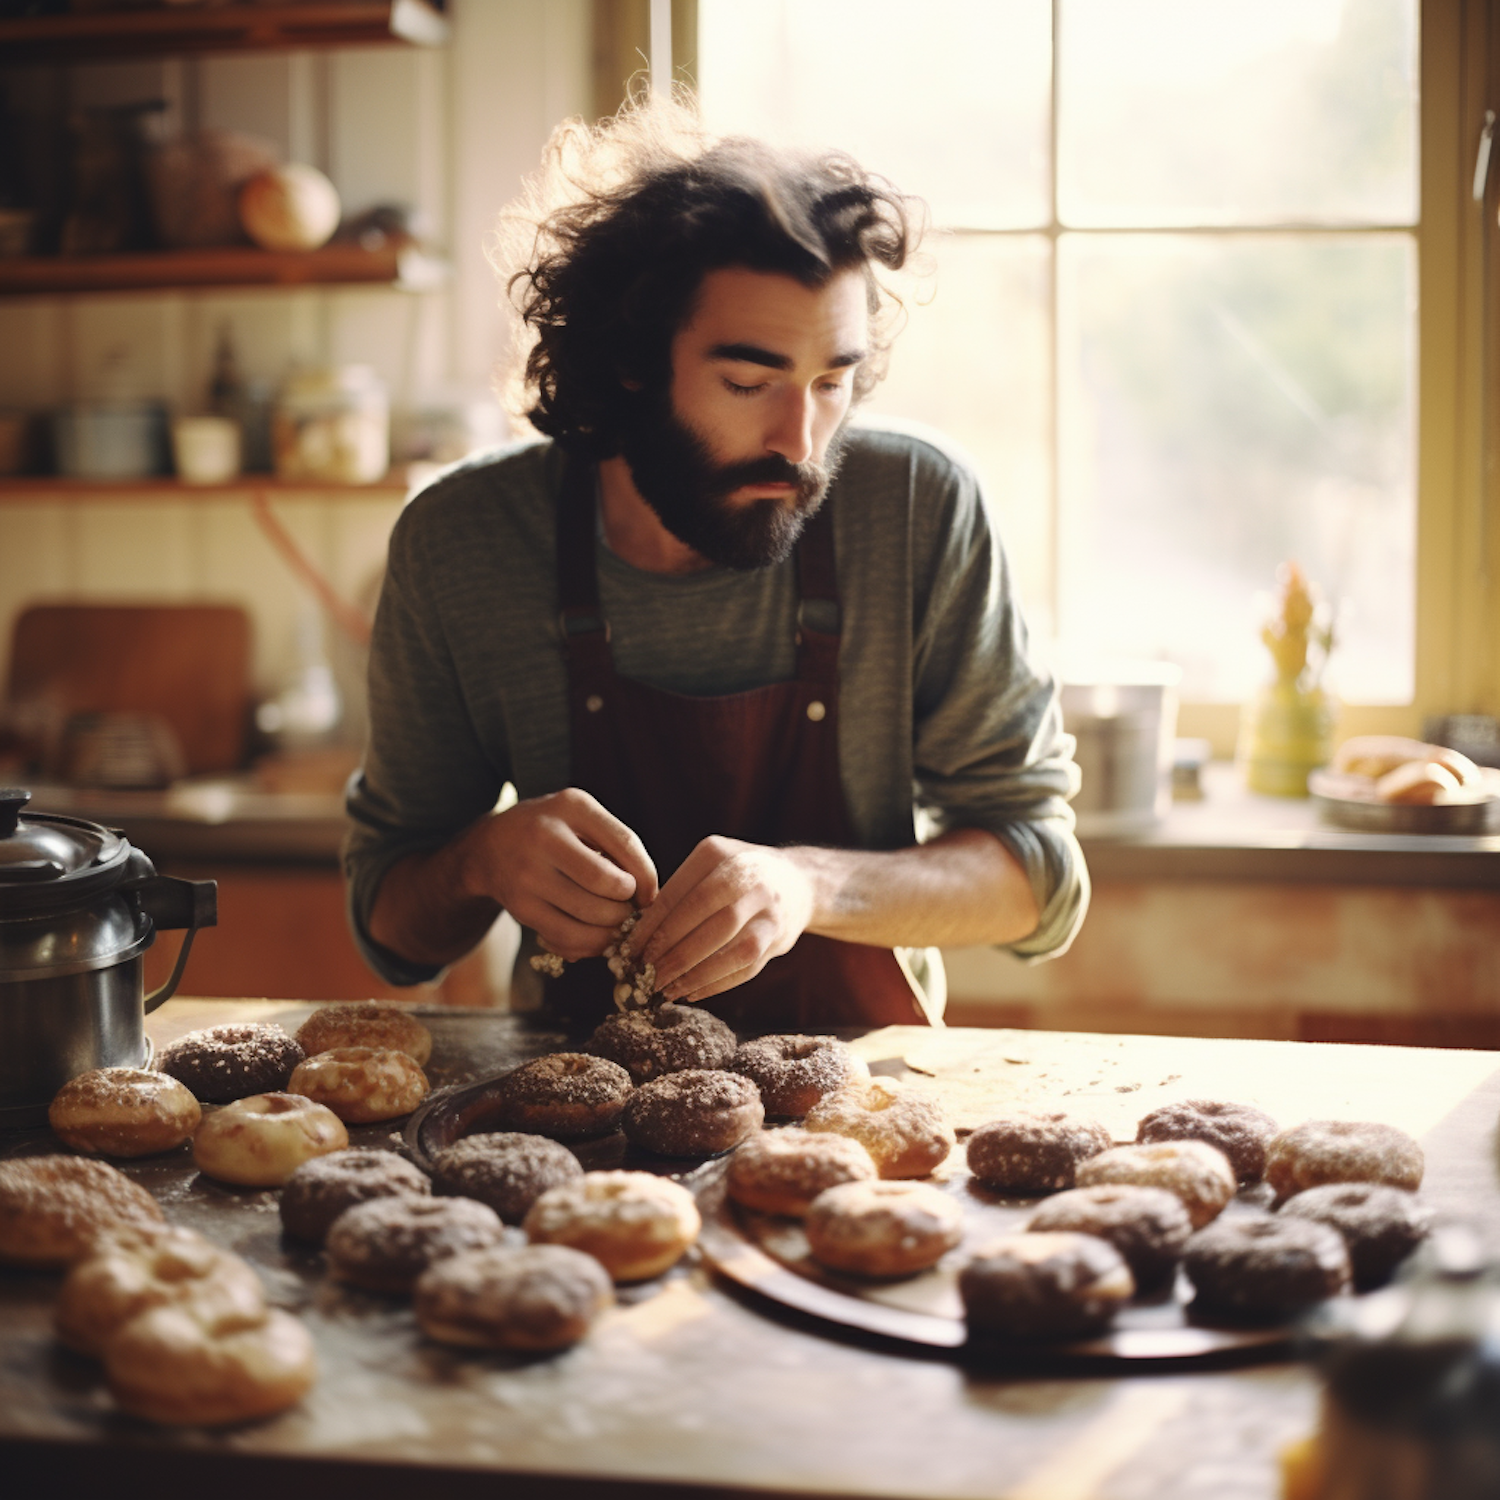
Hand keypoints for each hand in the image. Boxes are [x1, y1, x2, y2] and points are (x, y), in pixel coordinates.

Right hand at [463, 788, 656, 960]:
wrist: (491, 845)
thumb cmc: (555, 832)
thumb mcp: (582, 819)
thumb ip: (617, 846)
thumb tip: (647, 897)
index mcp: (572, 806)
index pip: (626, 843)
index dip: (647, 876)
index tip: (648, 895)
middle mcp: (545, 836)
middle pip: (607, 883)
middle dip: (627, 905)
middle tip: (628, 911)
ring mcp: (528, 872)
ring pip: (589, 915)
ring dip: (611, 929)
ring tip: (613, 925)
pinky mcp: (520, 906)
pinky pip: (566, 936)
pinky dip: (588, 944)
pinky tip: (592, 937)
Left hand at [630, 837, 814, 1002]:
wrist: (796, 883)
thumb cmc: (735, 877)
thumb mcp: (707, 866)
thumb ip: (678, 892)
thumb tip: (636, 935)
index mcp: (717, 853)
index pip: (677, 894)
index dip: (651, 927)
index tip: (631, 950)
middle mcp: (748, 877)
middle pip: (702, 918)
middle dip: (669, 950)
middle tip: (645, 972)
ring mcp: (768, 909)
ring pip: (730, 948)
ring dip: (694, 973)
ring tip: (666, 988)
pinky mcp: (780, 938)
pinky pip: (746, 967)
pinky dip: (716, 983)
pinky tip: (692, 992)